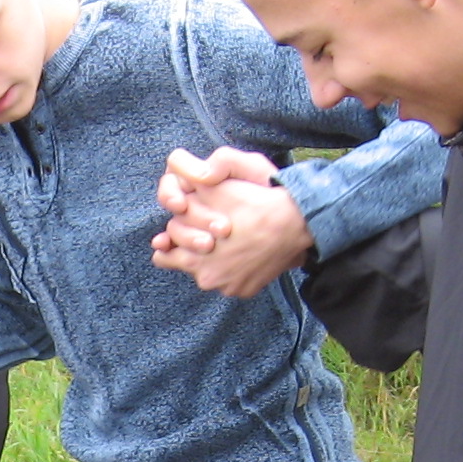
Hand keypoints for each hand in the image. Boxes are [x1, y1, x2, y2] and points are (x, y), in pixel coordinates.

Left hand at [151, 147, 307, 297]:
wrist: (296, 222)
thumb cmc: (254, 203)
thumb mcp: (216, 187)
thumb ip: (188, 185)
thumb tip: (171, 170)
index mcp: (195, 258)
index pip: (165, 255)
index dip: (173, 239)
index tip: (175, 234)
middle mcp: (210, 280)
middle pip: (190, 264)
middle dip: (194, 249)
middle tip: (208, 234)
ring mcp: (230, 288)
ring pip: (212, 273)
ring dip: (216, 260)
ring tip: (229, 241)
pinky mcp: (247, 291)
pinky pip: (233, 281)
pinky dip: (236, 269)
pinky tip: (245, 251)